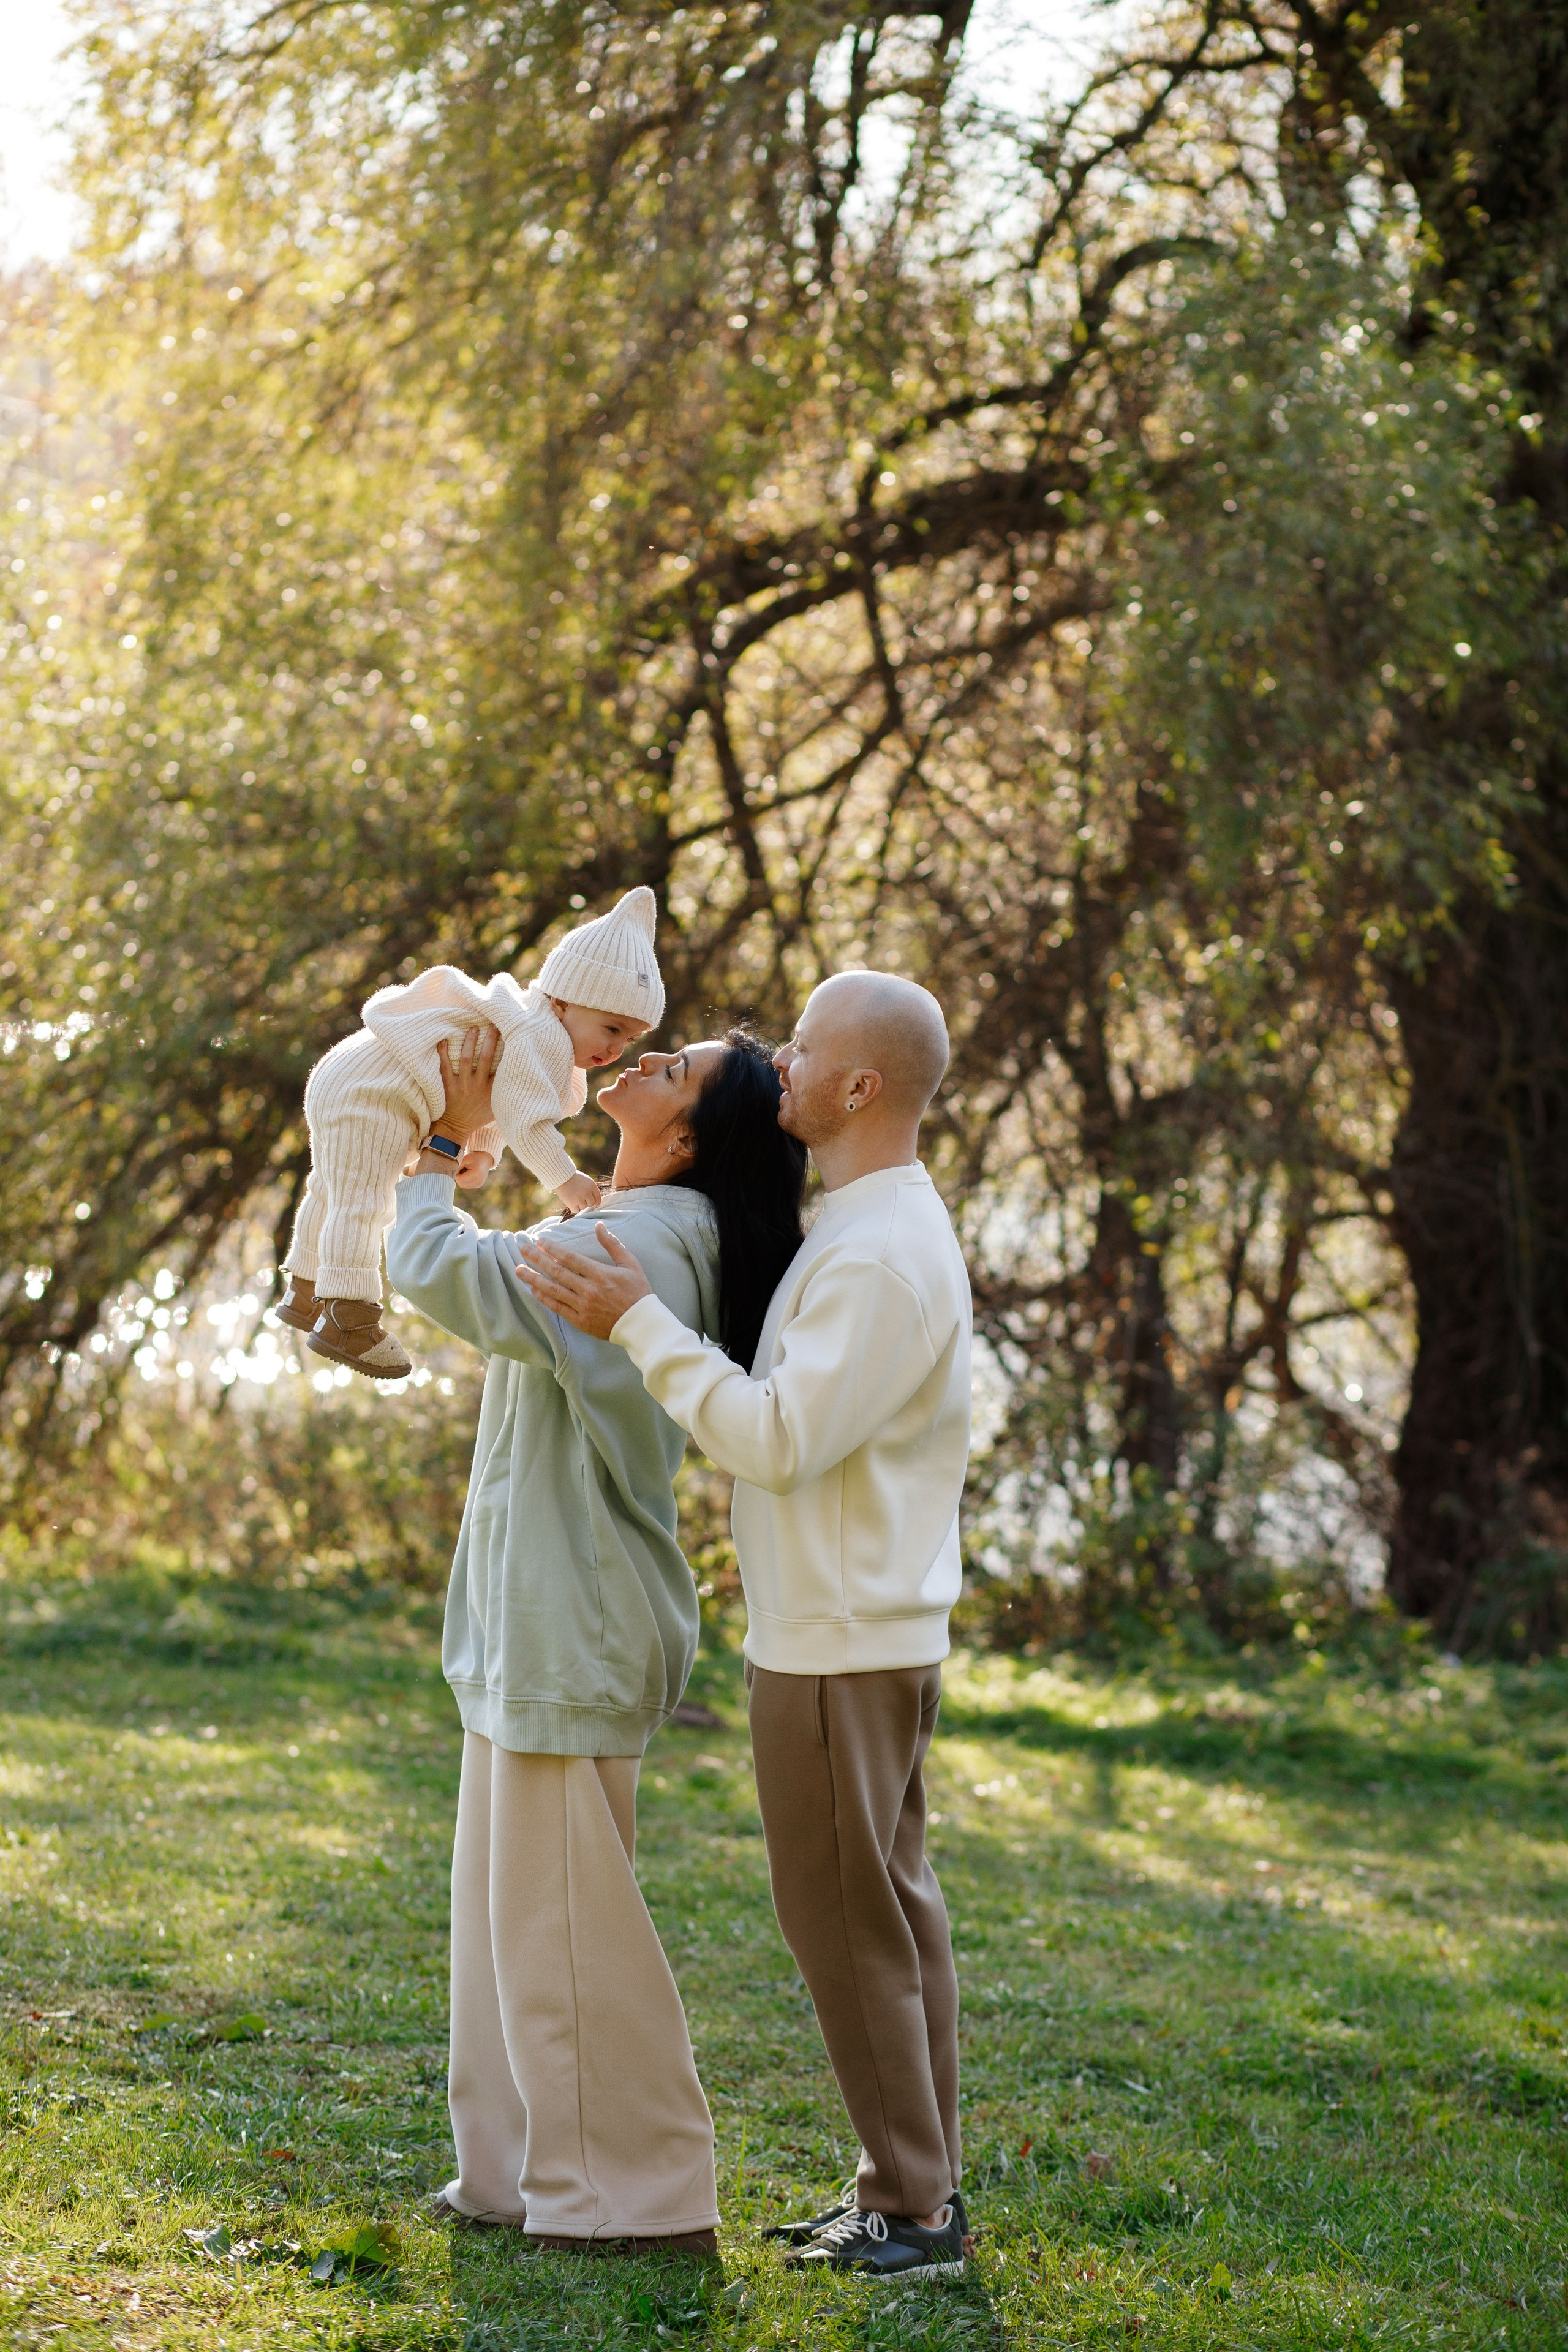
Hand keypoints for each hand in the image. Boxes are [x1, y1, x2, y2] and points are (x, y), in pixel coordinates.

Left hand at [433, 1024, 501, 1143]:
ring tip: (473, 1027)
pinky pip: (445, 1067)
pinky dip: (443, 1053)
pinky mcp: (449, 1086)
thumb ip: (504, 1093)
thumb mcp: (497, 1107)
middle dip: (490, 1040)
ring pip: (466, 1060)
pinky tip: (443, 1040)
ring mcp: (463, 1085)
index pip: (502, 1067)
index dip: (507, 1051)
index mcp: (492, 1090)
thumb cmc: (478, 1117)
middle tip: (493, 1024)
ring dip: (470, 1042)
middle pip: (486, 1058)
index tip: (511, 1036)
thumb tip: (517, 1079)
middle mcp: (478, 1085)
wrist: (456, 1128)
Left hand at [455, 1148, 495, 1190]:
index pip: (459, 1179)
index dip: (456, 1173)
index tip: (460, 1167)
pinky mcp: (478, 1185)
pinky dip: (465, 1180)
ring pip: (463, 1185)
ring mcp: (479, 1184)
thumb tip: (450, 1175)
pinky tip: (469, 1174)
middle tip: (462, 1169)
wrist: (485, 1159)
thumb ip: (457, 1167)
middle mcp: (479, 1181)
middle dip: (459, 1177)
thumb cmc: (474, 1157)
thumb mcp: (464, 1159)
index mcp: (476, 1173)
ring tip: (466, 1171)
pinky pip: (467, 1185)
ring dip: (461, 1179)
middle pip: (461, 1184)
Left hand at [515, 1224, 652, 1338]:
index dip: (552, 1248)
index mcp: (600, 1274)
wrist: (641, 1324)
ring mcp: (583, 1306)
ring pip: (553, 1290)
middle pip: (557, 1272)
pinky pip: (557, 1308)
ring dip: (534, 1278)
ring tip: (519, 1270)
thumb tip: (598, 1225)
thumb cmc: (638, 1292)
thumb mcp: (630, 1264)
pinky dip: (544, 1298)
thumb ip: (613, 1244)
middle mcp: (588, 1290)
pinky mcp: (580, 1321)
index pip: (570, 1258)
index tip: (540, 1241)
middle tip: (522, 1249)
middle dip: (537, 1259)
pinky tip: (533, 1289)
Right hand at [553, 1172, 602, 1216]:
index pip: (598, 1198)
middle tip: (579, 1197)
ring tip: (573, 1196)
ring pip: (583, 1207)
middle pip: (591, 1204)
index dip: (595, 1202)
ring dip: (578, 1204)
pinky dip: (573, 1207)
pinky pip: (576, 1210)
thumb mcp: (585, 1180)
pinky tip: (570, 1201)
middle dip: (586, 1202)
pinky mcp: (572, 1203)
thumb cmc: (572, 1178)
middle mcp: (587, 1192)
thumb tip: (595, 1203)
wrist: (561, 1177)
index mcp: (592, 1186)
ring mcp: (580, 1198)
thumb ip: (590, 1190)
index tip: (593, 1203)